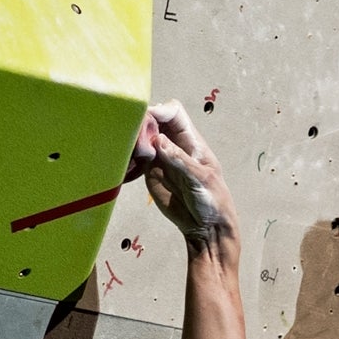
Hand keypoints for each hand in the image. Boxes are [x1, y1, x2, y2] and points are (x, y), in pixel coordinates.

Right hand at [135, 101, 238, 248]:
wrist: (205, 227)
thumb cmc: (213, 200)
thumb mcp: (200, 179)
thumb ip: (180, 160)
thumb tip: (159, 141)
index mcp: (191, 140)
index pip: (174, 113)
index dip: (160, 111)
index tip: (147, 119)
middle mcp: (174, 144)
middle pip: (153, 120)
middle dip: (142, 125)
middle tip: (136, 144)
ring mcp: (160, 156)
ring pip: (141, 137)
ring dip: (132, 142)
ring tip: (129, 157)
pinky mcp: (150, 171)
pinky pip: (135, 157)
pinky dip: (127, 159)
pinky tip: (125, 167)